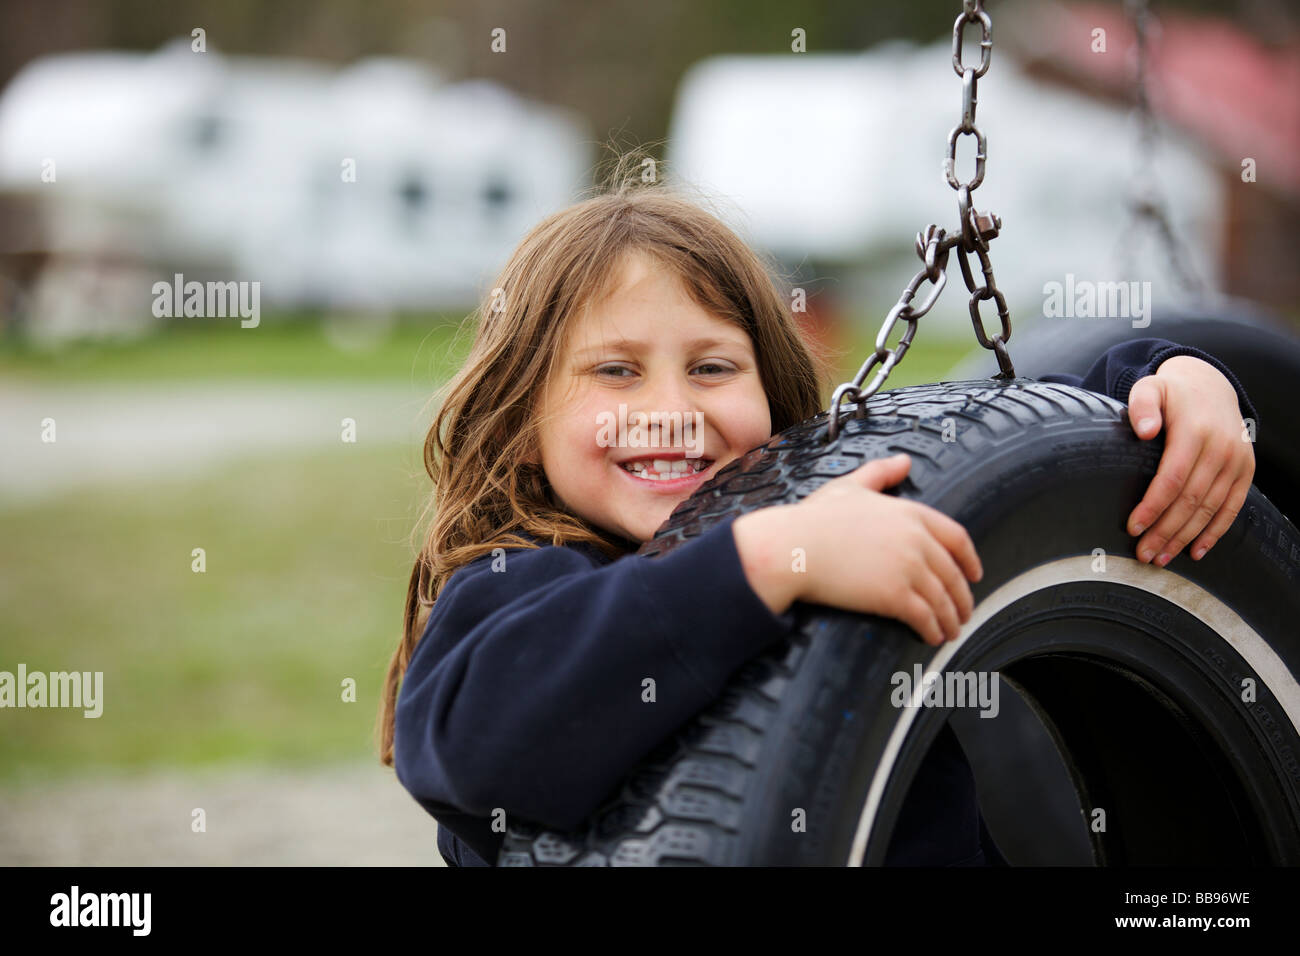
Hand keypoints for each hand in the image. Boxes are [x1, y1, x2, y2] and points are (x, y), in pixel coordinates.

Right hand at [733, 454, 982, 645]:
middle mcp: (916, 540)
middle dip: (962, 598)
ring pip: (943, 599)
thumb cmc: (813, 519)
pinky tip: (933, 637)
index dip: (970, 560)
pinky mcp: (895, 596)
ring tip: (950, 631)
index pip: (956, 538)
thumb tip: (904, 460)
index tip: (974, 575)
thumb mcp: (850, 486)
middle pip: (954, 574)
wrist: (792, 548)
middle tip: (963, 612)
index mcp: (910, 513)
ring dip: (951, 619)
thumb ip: (881, 473)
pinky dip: (934, 630)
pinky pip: (925, 618)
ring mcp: (908, 568)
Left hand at [1125, 355, 1254, 565]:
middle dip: (1165, 532)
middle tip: (1144, 555)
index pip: (1172, 478)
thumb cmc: (1172, 393)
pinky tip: (1196, 551)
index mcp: (1195, 431)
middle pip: (1190, 500)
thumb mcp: (1151, 388)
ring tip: (1161, 558)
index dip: (1152, 506)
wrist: (1210, 385)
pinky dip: (1215, 532)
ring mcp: (1237, 461)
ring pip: (1210, 509)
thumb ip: (1142, 405)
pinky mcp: (1246, 471)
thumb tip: (1144, 431)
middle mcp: (1221, 449)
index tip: (1133, 528)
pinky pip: (1232, 508)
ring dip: (1186, 538)